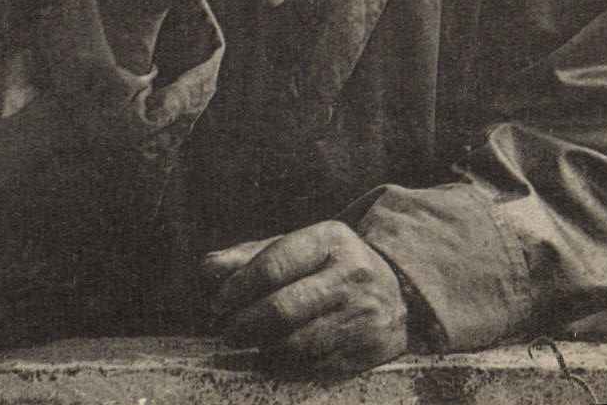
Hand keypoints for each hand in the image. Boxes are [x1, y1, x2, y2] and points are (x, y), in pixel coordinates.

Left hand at [202, 220, 407, 375]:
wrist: (400, 292)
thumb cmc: (333, 265)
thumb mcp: (300, 246)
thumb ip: (251, 256)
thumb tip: (206, 269)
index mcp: (330, 240)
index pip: (274, 265)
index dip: (239, 288)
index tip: (219, 301)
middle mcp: (348, 276)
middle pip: (282, 309)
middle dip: (244, 324)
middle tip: (227, 329)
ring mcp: (359, 316)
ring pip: (295, 344)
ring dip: (260, 348)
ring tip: (245, 343)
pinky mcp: (363, 351)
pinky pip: (311, 367)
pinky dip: (283, 366)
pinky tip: (270, 357)